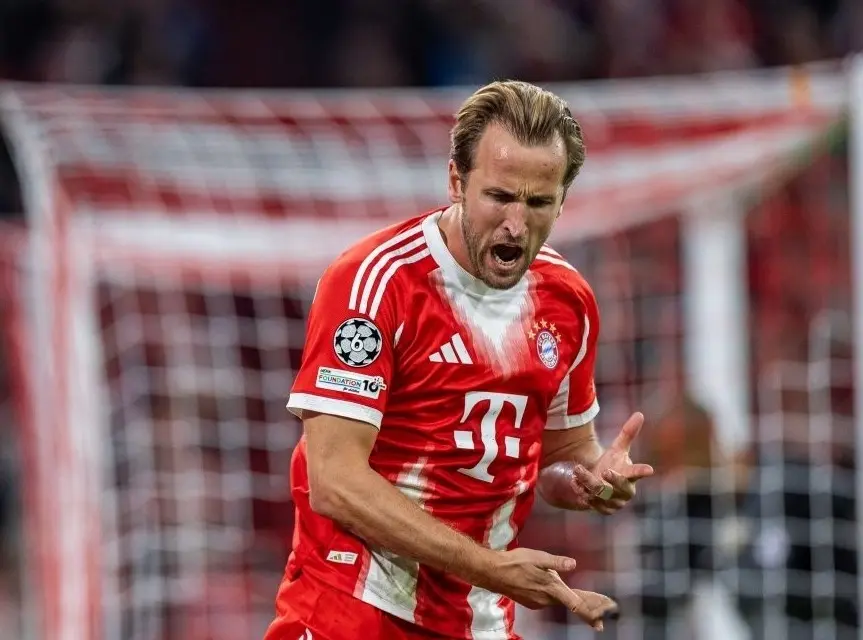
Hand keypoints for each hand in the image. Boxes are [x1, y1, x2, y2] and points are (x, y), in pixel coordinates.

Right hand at [478, 548, 618, 630]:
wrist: (493, 572)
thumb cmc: (515, 562)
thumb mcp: (537, 557)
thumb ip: (556, 562)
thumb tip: (573, 564)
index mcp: (551, 589)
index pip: (577, 602)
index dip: (593, 606)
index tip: (607, 610)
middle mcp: (547, 600)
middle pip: (572, 604)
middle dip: (590, 608)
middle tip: (605, 613)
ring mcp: (538, 603)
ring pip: (560, 601)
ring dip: (572, 599)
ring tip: (584, 599)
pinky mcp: (532, 602)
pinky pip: (550, 599)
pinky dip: (559, 597)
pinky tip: (556, 589)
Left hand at [580, 412, 654, 514]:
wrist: (599, 484)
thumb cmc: (613, 464)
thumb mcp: (618, 448)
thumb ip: (628, 433)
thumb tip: (639, 414)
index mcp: (630, 475)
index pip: (638, 472)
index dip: (642, 470)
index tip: (650, 469)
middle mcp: (625, 491)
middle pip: (619, 487)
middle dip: (612, 480)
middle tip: (605, 471)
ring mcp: (614, 502)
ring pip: (599, 493)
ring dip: (587, 481)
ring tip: (577, 469)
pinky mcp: (602, 509)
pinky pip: (590, 501)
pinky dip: (581, 490)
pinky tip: (575, 482)